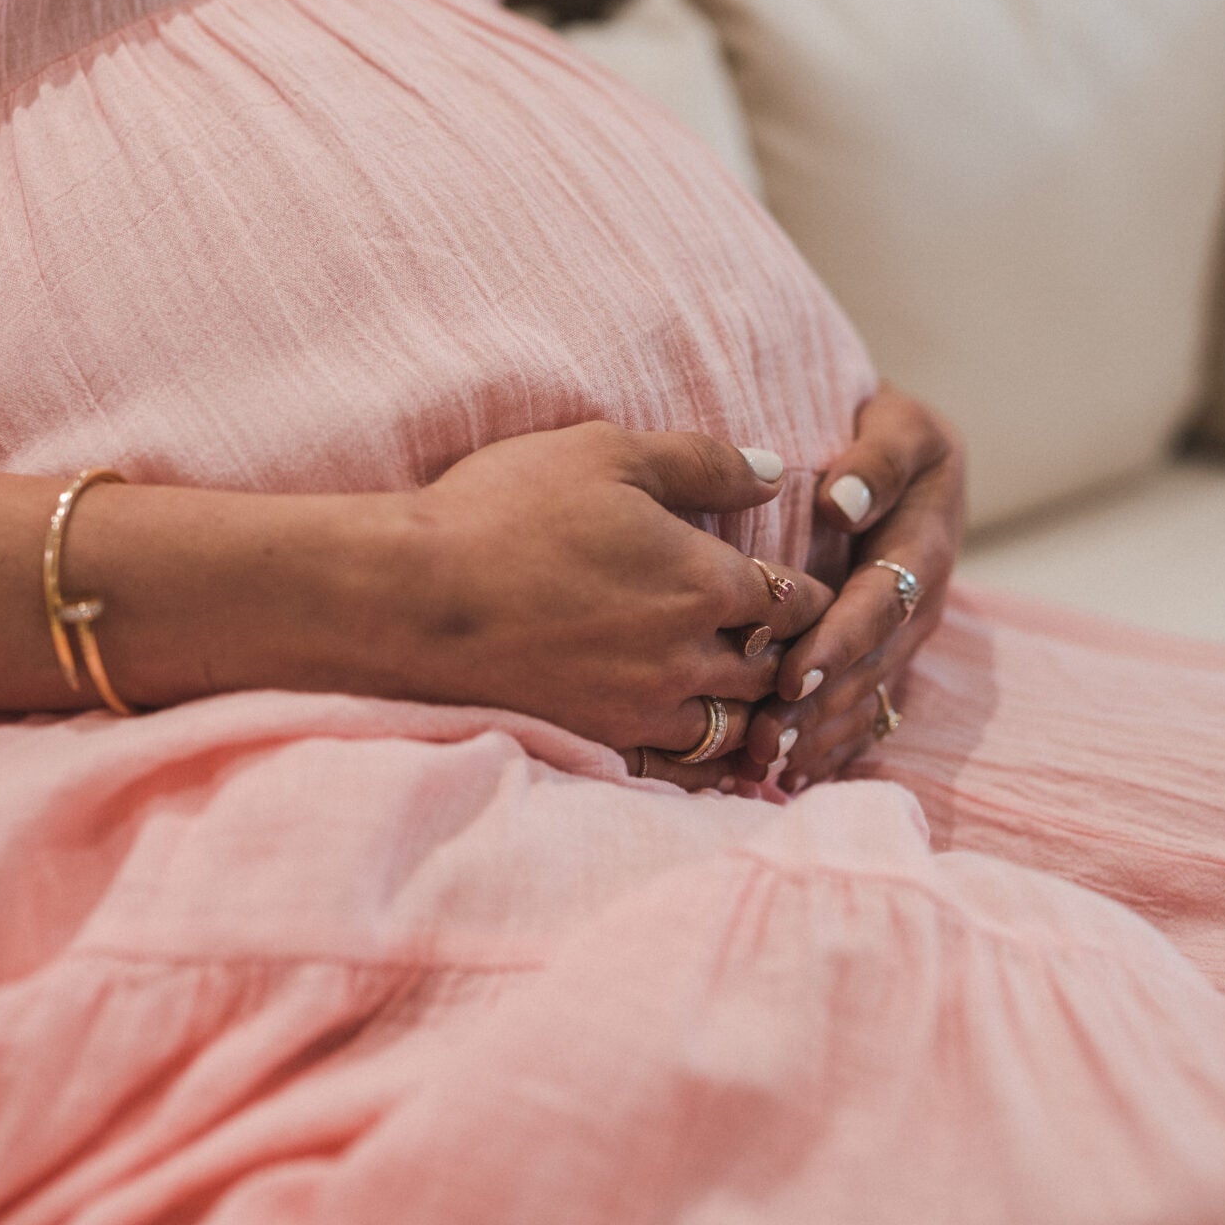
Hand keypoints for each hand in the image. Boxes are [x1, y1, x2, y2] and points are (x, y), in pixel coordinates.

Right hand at [389, 422, 833, 782]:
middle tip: (795, 651)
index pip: (795, 600)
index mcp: (706, 581)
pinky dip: (704, 762)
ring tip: (755, 702)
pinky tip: (701, 751)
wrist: (413, 596)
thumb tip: (776, 469)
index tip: (810, 592)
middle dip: (789, 658)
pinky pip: (680, 771)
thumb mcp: (608, 454)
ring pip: (735, 729)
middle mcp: (689, 656)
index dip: (810, 594)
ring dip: (752, 713)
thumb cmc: (506, 510)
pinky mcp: (599, 743)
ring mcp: (644, 710)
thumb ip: (704, 462)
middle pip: (774, 670)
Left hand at [738, 383, 964, 790]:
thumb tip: (842, 501)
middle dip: (818, 707)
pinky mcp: (884, 656)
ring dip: (818, 736)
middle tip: (764, 741)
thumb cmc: (891, 433)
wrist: (905, 454)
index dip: (837, 643)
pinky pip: (865, 711)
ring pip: (864, 698)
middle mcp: (916, 604)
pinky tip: (792, 779)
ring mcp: (902, 638)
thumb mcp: (901, 426)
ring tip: (766, 767)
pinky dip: (831, 747)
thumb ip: (877, 460)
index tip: (792, 674)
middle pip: (868, 666)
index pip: (878, 604)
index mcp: (922, 548)